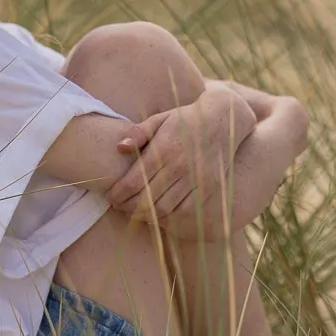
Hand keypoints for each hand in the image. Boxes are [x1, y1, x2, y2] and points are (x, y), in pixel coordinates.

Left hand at [106, 88, 253, 228]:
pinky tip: (159, 213)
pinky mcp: (208, 186)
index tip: (111, 197)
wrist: (223, 119)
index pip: (134, 181)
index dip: (119, 194)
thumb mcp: (160, 119)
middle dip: (128, 207)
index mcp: (163, 148)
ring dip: (146, 215)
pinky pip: (185, 210)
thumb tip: (120, 147)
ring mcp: (195, 178)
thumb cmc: (186, 119)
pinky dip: (169, 216)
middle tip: (120, 207)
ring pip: (164, 208)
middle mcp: (179, 165)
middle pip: (146, 198)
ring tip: (136, 212)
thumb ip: (139, 133)